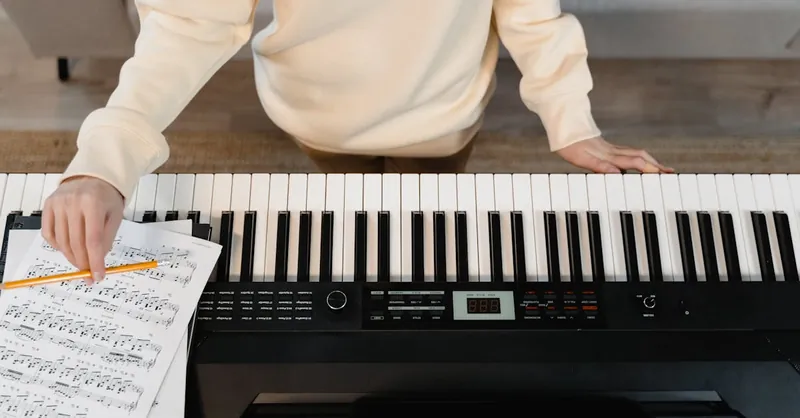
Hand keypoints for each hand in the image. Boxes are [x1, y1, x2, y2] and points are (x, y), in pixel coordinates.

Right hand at [41, 176, 123, 283]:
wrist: (92, 177)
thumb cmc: (106, 198)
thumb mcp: (114, 216)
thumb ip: (107, 238)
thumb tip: (96, 261)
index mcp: (93, 203)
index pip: (93, 240)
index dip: (95, 261)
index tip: (98, 276)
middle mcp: (73, 202)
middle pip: (76, 243)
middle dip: (83, 263)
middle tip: (88, 274)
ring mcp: (58, 203)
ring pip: (62, 241)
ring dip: (71, 257)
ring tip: (80, 263)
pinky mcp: (48, 205)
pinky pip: (49, 234)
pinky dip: (58, 246)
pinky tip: (67, 249)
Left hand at [556, 136, 673, 173]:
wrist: (562, 129)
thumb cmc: (569, 145)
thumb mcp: (581, 159)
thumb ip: (600, 166)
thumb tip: (617, 174)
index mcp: (608, 155)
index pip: (635, 163)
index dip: (650, 169)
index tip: (664, 175)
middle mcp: (613, 151)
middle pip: (641, 157)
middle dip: (656, 165)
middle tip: (670, 173)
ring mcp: (611, 149)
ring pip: (637, 154)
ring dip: (651, 161)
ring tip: (661, 170)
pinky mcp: (606, 148)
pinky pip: (628, 154)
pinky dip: (639, 160)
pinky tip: (639, 165)